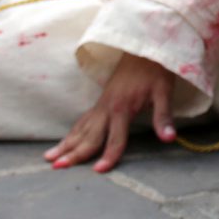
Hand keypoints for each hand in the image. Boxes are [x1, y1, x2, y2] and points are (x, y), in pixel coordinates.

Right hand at [42, 53, 176, 172]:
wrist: (143, 48)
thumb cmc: (154, 71)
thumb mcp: (163, 92)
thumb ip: (163, 116)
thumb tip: (169, 138)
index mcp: (123, 107)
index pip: (116, 138)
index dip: (109, 155)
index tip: (99, 171)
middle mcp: (107, 108)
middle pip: (89, 136)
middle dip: (74, 153)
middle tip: (57, 167)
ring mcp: (101, 105)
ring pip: (80, 128)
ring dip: (65, 144)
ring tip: (49, 158)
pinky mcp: (100, 102)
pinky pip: (82, 121)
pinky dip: (71, 133)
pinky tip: (64, 142)